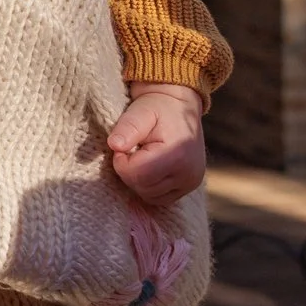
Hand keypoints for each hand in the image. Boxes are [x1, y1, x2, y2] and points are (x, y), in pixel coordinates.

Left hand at [110, 82, 205, 206]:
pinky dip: (149, 187)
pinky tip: (148, 168)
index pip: (137, 175)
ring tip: (141, 157)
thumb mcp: (140, 111)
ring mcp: (191, 182)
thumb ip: (127, 128)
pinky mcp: (190, 186)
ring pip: (150, 196)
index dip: (121, 163)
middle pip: (143, 188)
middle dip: (129, 171)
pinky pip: (161, 199)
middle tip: (131, 150)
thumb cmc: (157, 107)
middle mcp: (188, 173)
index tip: (122, 147)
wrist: (179, 107)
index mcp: (177, 154)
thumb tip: (114, 145)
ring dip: (138, 180)